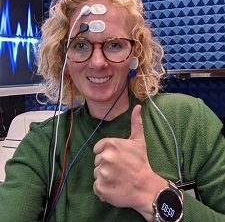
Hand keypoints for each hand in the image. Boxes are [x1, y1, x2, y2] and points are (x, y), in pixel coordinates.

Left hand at [93, 104, 166, 220]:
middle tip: (120, 170)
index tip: (118, 159)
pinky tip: (115, 188)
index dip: (107, 154)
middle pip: (97, 161)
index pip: (98, 148)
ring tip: (118, 179)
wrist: (147, 188)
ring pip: (97, 174)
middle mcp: (104, 157)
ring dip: (105, 177)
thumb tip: (138, 106)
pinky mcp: (100, 187)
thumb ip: (135, 123)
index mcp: (111, 144)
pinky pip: (97, 187)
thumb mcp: (139, 141)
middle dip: (106, 165)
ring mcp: (102, 173)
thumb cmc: (142, 163)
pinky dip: (103, 189)